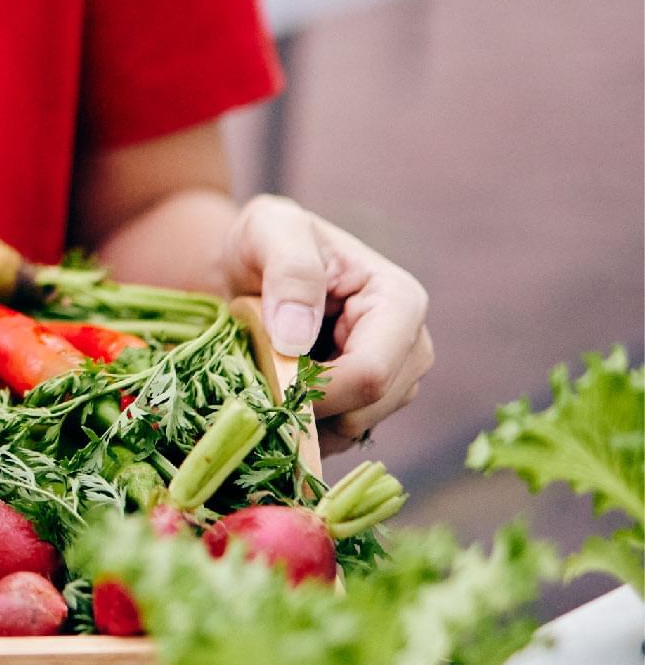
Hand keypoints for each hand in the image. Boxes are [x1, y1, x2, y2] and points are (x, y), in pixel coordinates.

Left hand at [221, 195, 432, 455]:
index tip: (267, 378)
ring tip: (267, 372)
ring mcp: (396, 377)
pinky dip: (305, 425)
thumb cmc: (265, 240)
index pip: (370, 373)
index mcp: (399, 301)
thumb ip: (290, 271)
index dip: (316, 390)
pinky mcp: (372, 400)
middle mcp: (411, 345)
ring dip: (302, 414)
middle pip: (366, 408)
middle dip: (307, 403)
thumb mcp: (270, 230)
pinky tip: (278, 392)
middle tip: (259, 372)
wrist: (253, 264)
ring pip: (354, 427)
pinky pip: (340, 434)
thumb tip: (296, 338)